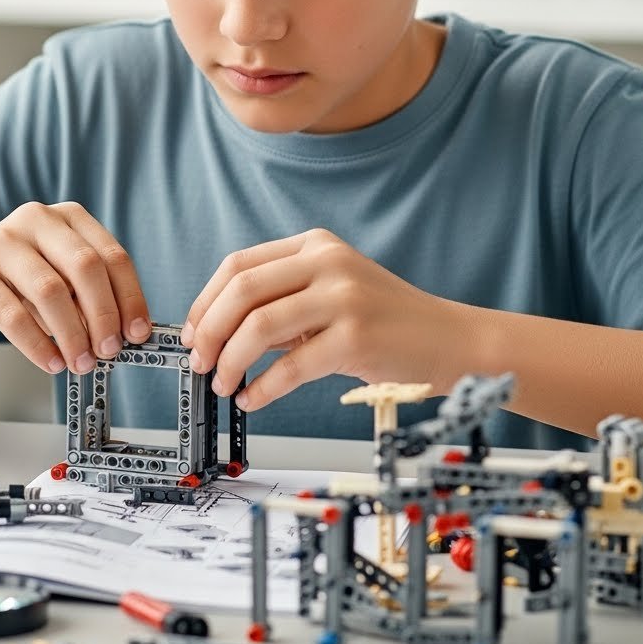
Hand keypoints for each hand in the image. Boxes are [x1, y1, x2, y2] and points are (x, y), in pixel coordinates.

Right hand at [0, 201, 151, 374]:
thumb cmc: (14, 279)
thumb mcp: (58, 274)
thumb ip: (88, 293)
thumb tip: (126, 332)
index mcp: (67, 217)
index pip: (112, 256)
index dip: (130, 297)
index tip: (137, 333)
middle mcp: (36, 220)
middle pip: (85, 267)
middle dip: (104, 315)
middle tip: (109, 350)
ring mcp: (2, 243)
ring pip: (51, 291)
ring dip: (73, 335)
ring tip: (80, 362)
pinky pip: (14, 316)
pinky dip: (38, 345)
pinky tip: (51, 362)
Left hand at [180, 228, 449, 411]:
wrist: (451, 340)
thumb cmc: (387, 323)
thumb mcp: (332, 293)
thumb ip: (283, 300)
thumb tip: (217, 332)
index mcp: (316, 245)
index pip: (239, 265)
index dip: (205, 301)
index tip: (191, 332)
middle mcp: (328, 262)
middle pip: (242, 290)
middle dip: (209, 330)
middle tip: (199, 362)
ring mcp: (343, 297)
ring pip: (258, 326)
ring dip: (230, 361)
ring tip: (224, 384)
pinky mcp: (356, 336)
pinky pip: (289, 366)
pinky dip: (262, 388)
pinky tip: (253, 399)